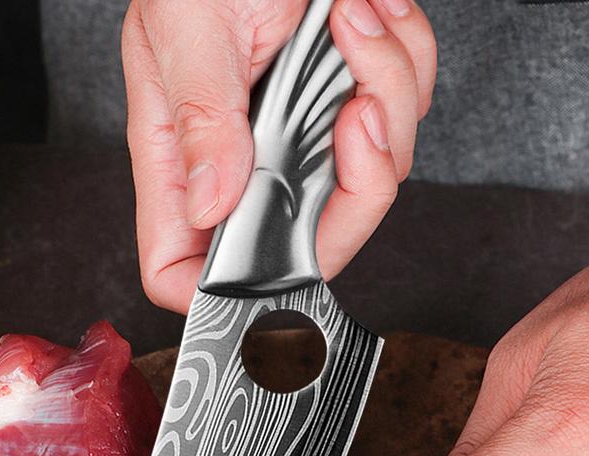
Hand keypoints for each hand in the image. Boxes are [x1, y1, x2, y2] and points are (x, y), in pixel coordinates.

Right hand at [122, 0, 435, 312]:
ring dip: (389, 95)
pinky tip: (371, 17)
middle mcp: (242, 167)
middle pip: (306, 247)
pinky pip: (399, 125)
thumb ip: (201, 121)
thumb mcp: (189, 27)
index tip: (274, 263)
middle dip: (356, 184)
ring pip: (369, 181)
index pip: (185, 274)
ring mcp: (297, 145)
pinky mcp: (341, 112)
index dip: (222, 294)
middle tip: (356, 110)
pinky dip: (405, 64)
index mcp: (184, 164)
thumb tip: (210, 205)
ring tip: (355, 24)